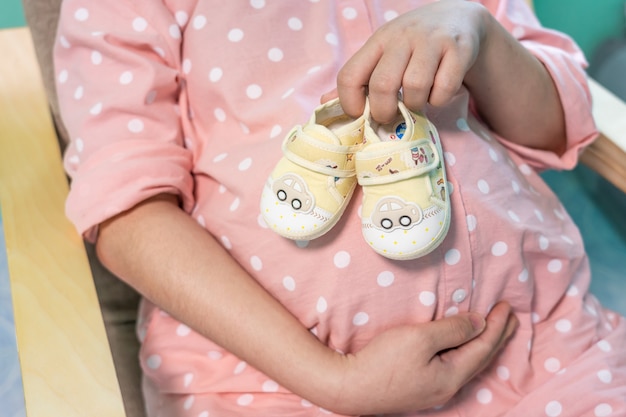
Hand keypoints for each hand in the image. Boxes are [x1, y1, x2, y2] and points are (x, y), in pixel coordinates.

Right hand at [323, 302, 517, 414]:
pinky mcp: (421, 388)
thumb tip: (479, 324)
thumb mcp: (420, 338)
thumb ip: (452, 330)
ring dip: (484, 345)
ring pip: (469, 365)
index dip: (496, 326)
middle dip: (497, 336)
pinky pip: (456, 368)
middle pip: (480, 359)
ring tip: (495, 332)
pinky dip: (468, 353)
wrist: (349, 387)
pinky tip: (464, 350)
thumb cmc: (383, 361)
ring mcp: (434, 390)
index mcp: (452, 375)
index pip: (483, 347)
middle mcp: (448, 387)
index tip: (506, 306)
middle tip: (511, 318)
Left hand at [330, 0, 489, 122]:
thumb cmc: (413, 45)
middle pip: (382, 84)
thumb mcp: (382, 54)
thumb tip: (325, 103)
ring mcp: (431, 41)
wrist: (458, 17)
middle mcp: (402, 37)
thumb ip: (357, 79)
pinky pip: (443, 89)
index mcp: (377, 41)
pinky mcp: (458, 49)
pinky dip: (438, 100)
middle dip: (383, 112)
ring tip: (416, 103)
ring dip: (415, 106)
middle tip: (390, 117)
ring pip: (414, 87)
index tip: (360, 113)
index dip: (349, 103)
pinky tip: (437, 92)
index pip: (349, 75)